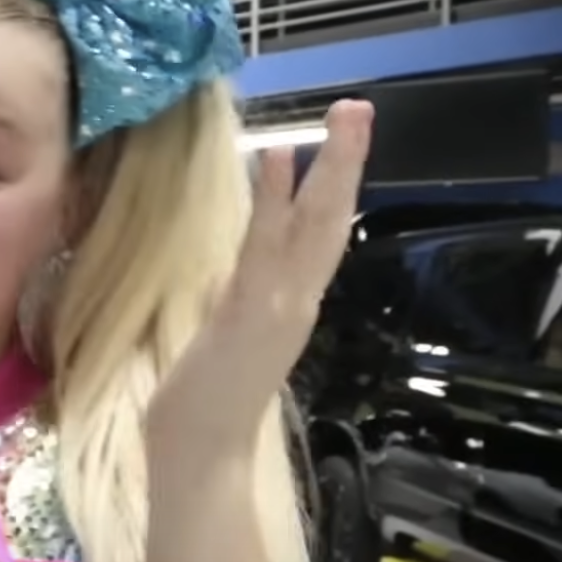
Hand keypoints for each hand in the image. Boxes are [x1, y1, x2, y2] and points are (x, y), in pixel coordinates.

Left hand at [147, 100, 375, 453]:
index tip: (338, 140)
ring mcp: (280, 305)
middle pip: (331, 220)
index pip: (318, 235)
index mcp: (291, 304)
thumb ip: (236, 302)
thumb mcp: (224, 337)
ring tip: (345, 115)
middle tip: (360, 106)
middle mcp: (297, 300)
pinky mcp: (252, 313)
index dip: (331, 186)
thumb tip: (232, 272)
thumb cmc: (203, 404)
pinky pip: (265, 246)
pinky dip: (275, 201)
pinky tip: (279, 157)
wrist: (201, 456)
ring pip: (314, 225)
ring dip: (331, 168)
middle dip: (347, 162)